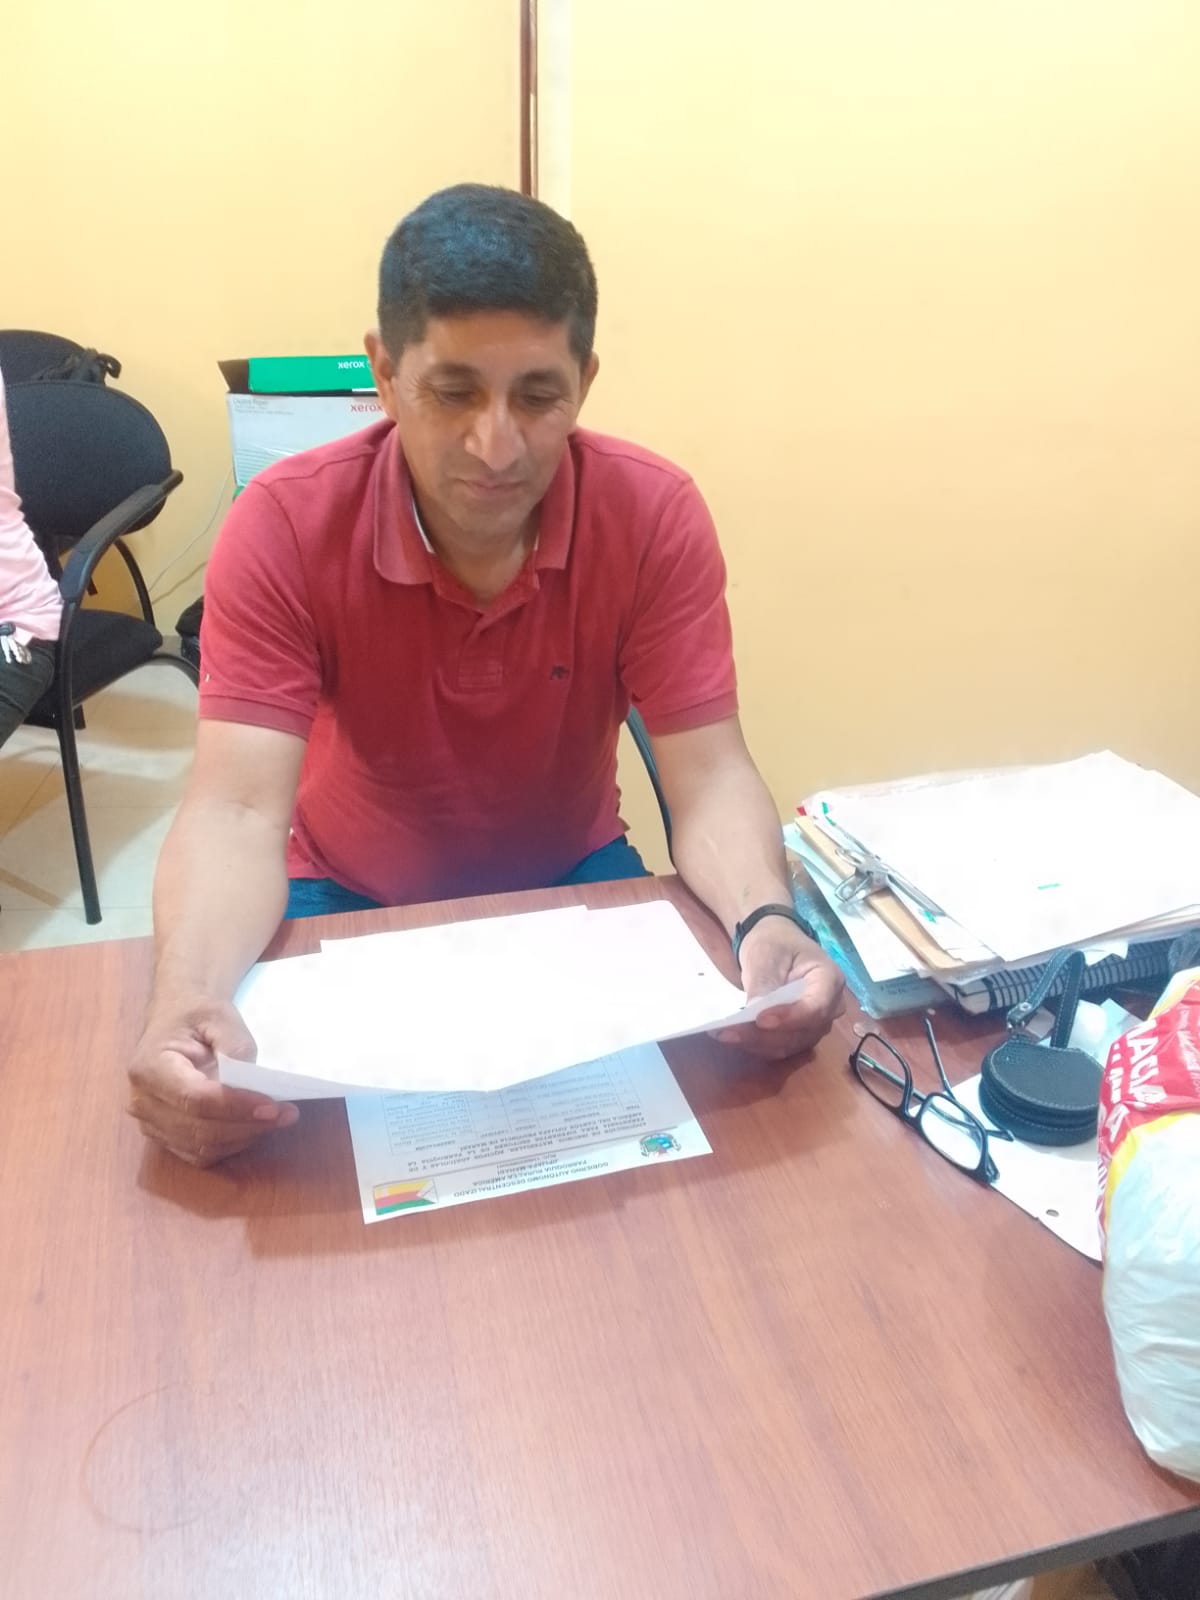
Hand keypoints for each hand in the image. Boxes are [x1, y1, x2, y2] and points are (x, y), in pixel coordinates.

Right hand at [127, 996, 297, 1166]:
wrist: (175, 1021)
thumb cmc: (194, 1015)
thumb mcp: (217, 1014)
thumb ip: (234, 1045)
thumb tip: (251, 1083)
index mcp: (149, 1067)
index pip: (193, 1098)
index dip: (234, 1106)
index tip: (272, 1105)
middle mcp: (143, 1102)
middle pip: (198, 1129)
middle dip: (247, 1125)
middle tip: (287, 1113)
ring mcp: (150, 1124)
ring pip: (201, 1147)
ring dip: (244, 1137)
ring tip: (278, 1118)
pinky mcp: (166, 1137)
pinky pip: (201, 1154)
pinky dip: (232, 1145)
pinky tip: (254, 1126)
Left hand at [715, 920, 845, 1060]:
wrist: (777, 945)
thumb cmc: (776, 943)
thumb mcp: (767, 953)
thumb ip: (764, 982)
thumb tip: (755, 1010)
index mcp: (829, 980)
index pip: (816, 1007)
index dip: (790, 1017)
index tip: (760, 1019)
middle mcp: (830, 1007)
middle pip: (802, 1032)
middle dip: (764, 1035)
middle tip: (729, 1031)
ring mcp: (816, 1024)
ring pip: (790, 1044)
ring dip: (756, 1043)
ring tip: (725, 1034)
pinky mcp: (800, 1034)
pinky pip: (780, 1047)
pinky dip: (756, 1044)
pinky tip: (732, 1036)